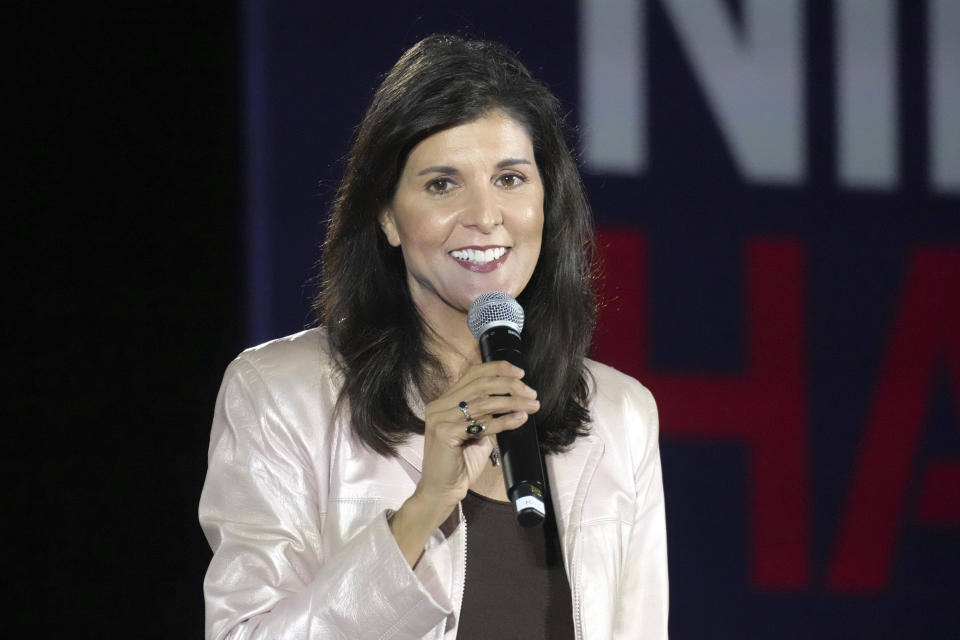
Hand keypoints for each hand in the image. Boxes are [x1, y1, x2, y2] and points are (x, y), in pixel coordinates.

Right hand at [389, 360, 539, 564]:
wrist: (442, 491)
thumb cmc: (460, 464)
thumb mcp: (476, 433)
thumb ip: (487, 416)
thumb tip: (515, 401)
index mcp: (444, 401)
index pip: (472, 374)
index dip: (497, 369)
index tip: (521, 373)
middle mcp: (439, 405)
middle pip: (479, 384)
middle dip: (509, 385)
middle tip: (531, 392)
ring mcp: (439, 418)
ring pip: (483, 402)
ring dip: (512, 401)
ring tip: (532, 405)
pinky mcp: (444, 433)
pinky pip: (481, 423)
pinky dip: (504, 420)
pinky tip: (520, 418)